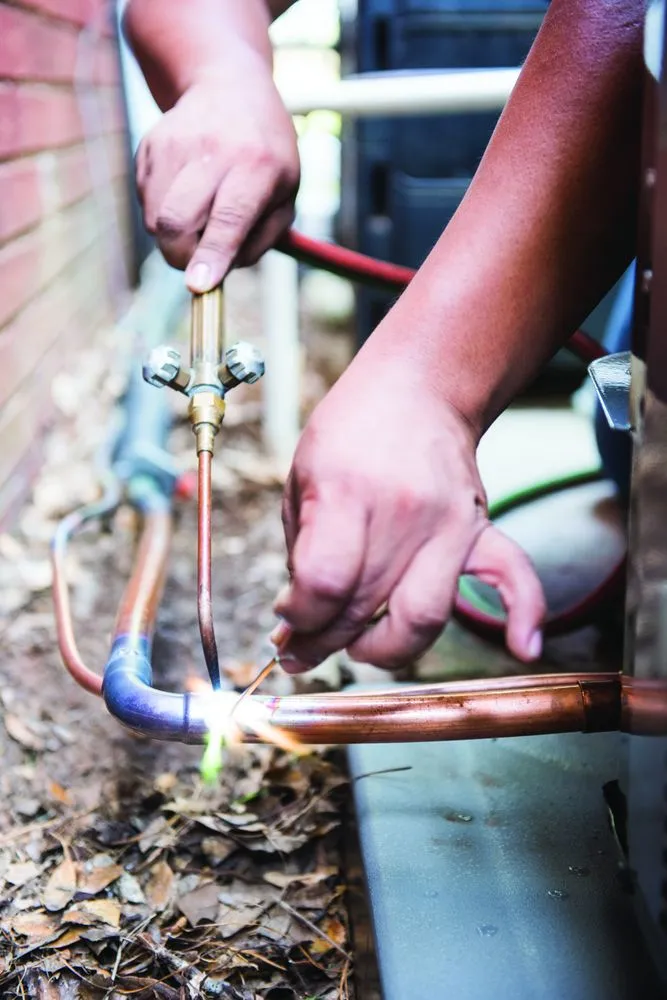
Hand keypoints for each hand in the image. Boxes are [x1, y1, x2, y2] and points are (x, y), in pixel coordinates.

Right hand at [135, 66, 299, 290]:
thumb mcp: (285, 196)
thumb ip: (259, 240)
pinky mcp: (149, 146)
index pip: (229, 218)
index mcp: (257, 166)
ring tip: (199, 215)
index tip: (198, 285)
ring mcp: (174, 145)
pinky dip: (162, 212)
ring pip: (154, 219)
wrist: (229, 86)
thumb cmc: (266, 156)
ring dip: (172, 237)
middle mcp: (213, 151)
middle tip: (195, 264)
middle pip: (177, 222)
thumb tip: (216, 276)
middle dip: (181, 258)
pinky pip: (145, 202)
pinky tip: (185, 191)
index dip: (212, 255)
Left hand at [273, 351, 545, 671]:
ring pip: (424, 617)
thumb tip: (296, 618)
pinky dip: (526, 614)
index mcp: (347, 493)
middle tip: (305, 645)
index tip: (287, 618)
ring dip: (385, 650)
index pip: (324, 583)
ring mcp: (449, 524)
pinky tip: (524, 648)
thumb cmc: (352, 431)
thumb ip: (301, 551)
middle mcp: (403, 513)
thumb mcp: (302, 478)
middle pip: (364, 608)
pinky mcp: (479, 530)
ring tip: (358, 647)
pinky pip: (514, 576)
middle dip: (324, 641)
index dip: (298, 616)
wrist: (417, 387)